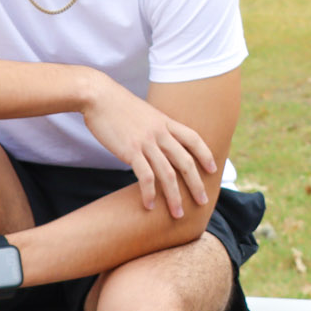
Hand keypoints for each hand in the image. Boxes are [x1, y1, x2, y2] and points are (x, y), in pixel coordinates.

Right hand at [81, 77, 214, 218]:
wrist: (98, 96)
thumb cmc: (117, 106)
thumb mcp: (144, 113)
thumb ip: (155, 127)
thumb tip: (159, 140)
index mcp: (165, 122)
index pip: (193, 139)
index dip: (205, 155)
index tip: (213, 170)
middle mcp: (160, 133)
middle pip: (186, 162)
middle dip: (196, 184)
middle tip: (203, 201)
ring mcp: (146, 142)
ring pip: (168, 174)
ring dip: (174, 197)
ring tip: (177, 214)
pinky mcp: (131, 150)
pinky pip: (146, 177)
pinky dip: (149, 193)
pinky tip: (149, 205)